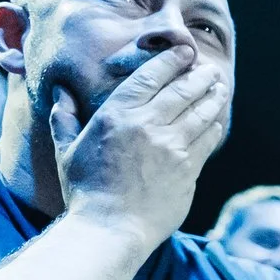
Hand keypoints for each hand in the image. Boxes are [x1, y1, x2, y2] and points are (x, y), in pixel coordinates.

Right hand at [53, 45, 229, 245]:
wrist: (111, 228)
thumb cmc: (84, 190)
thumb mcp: (66, 149)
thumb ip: (64, 118)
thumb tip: (59, 92)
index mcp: (117, 116)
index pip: (149, 77)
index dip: (170, 61)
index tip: (183, 52)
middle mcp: (148, 126)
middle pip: (181, 91)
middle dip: (198, 76)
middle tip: (208, 68)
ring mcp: (172, 148)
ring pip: (200, 113)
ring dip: (213, 97)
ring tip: (220, 86)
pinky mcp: (189, 169)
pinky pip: (207, 140)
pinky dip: (214, 125)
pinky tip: (218, 119)